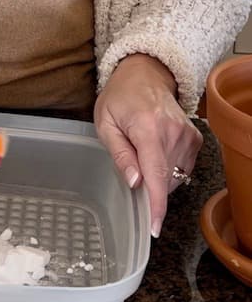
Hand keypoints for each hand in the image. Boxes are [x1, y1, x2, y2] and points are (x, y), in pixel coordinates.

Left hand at [94, 54, 202, 238]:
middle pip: (163, 179)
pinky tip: (156, 150)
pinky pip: (182, 168)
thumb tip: (135, 183)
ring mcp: (187, 135)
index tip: (154, 227)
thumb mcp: (106, 124)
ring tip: (142, 149)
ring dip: (157, 175)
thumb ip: (120, 155)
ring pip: (174, 177)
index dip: (155, 204)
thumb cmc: (119, 98)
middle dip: (146, 183)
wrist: (144, 74)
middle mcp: (172, 132)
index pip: (156, 174)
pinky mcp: (195, 138)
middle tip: (130, 160)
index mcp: (147, 127)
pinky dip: (168, 168)